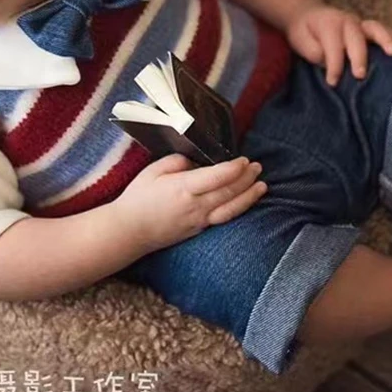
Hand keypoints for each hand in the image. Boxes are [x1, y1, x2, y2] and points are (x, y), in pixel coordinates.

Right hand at [115, 154, 266, 253]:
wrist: (129, 231)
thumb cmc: (138, 198)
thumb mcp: (153, 171)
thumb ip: (177, 162)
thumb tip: (196, 162)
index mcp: (183, 188)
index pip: (217, 177)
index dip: (235, 168)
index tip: (244, 160)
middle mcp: (195, 206)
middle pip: (229, 191)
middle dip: (247, 179)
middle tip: (258, 167)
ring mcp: (199, 220)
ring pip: (231, 208)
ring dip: (249, 196)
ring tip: (262, 186)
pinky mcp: (198, 230)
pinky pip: (223, 218)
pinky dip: (238, 209)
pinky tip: (245, 202)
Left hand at [286, 0, 391, 86]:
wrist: (309, 16)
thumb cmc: (306, 34)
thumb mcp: (302, 43)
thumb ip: (316, 53)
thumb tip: (331, 64)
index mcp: (329, 24)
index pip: (333, 46)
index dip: (333, 65)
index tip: (332, 82)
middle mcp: (347, 21)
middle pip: (356, 37)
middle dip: (359, 56)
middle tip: (360, 74)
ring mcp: (361, 24)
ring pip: (376, 29)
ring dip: (387, 41)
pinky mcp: (370, 29)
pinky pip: (387, 31)